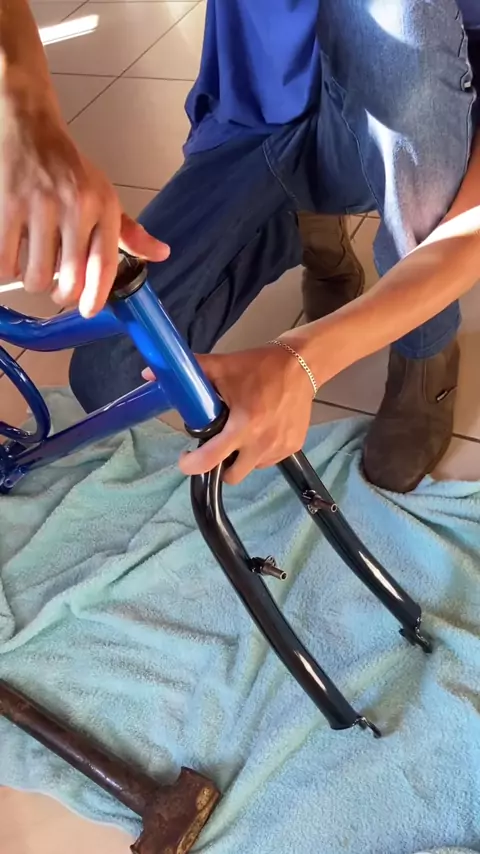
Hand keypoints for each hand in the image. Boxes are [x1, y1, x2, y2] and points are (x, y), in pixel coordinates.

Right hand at [0, 72, 168, 316]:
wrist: (29, 125)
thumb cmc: (69, 169)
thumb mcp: (104, 195)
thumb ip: (129, 232)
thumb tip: (161, 254)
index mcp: (103, 207)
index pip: (105, 264)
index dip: (97, 296)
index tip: (88, 312)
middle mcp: (76, 206)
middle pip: (70, 279)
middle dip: (62, 296)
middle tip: (57, 291)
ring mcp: (41, 205)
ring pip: (36, 275)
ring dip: (33, 282)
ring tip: (33, 270)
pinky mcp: (9, 204)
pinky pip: (6, 260)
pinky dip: (7, 270)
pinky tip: (12, 260)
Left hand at [144, 345, 314, 483]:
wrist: (302, 363)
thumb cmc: (258, 366)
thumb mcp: (222, 366)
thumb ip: (189, 372)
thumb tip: (149, 372)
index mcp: (244, 425)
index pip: (211, 460)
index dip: (192, 465)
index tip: (186, 459)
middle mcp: (263, 442)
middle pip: (232, 476)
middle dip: (221, 465)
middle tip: (218, 445)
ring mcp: (280, 447)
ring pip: (252, 468)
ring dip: (242, 457)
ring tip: (243, 432)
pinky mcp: (293, 446)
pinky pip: (269, 459)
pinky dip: (260, 451)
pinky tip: (262, 429)